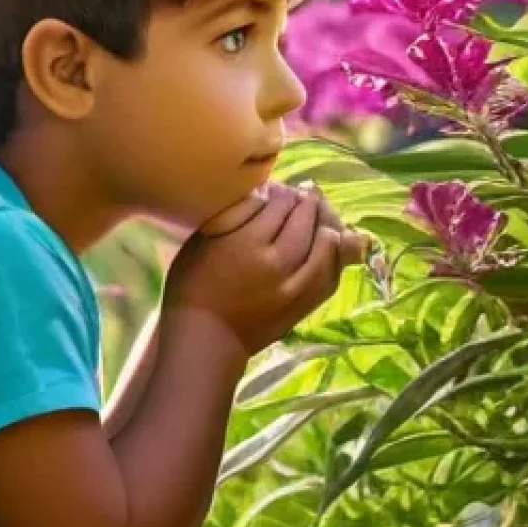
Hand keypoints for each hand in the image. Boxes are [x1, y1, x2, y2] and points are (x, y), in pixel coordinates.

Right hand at [164, 185, 359, 357]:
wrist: (207, 338)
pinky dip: (334, 254)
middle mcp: (277, 262)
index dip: (281, 191)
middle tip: (303, 193)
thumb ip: (235, 216)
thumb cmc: (192, 286)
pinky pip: (331, 272)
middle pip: (305, 219)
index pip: (278, 203)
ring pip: (326, 244)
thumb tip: (264, 193)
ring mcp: (295, 285)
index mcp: (247, 243)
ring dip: (326, 223)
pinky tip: (329, 243)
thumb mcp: (203, 242)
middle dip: (306, 202)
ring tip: (319, 214)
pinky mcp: (305, 303)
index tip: (277, 188)